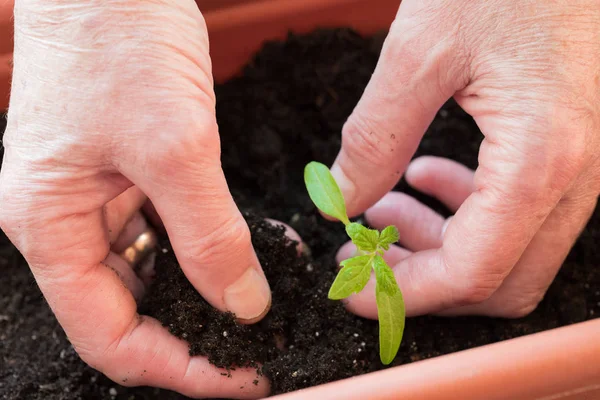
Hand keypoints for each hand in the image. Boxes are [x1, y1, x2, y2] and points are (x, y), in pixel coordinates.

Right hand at [0, 1, 269, 397]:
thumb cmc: (119, 42)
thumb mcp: (174, 145)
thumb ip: (209, 234)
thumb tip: (243, 305)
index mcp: (47, 227)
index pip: (106, 335)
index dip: (173, 368)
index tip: (236, 376)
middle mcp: (64, 224)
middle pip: (128, 314)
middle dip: (191, 339)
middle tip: (255, 350)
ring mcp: (96, 203)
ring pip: (150, 279)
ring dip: (201, 297)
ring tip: (258, 308)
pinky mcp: (128, 181)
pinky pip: (164, 237)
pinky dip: (203, 255)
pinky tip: (242, 259)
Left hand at [331, 0, 599, 317]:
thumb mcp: (420, 51)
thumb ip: (376, 136)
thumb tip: (341, 200)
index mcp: (539, 160)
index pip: (471, 273)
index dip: (405, 294)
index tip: (349, 288)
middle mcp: (574, 175)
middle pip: (498, 280)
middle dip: (423, 280)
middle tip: (363, 253)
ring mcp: (580, 165)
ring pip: (510, 250)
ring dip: (440, 245)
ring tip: (384, 211)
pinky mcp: (569, 147)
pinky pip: (521, 210)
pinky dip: (466, 211)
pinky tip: (424, 176)